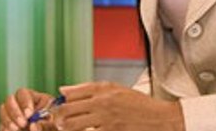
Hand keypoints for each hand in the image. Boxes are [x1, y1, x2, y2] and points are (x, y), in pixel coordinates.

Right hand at [0, 87, 55, 130]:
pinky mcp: (7, 125)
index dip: (24, 102)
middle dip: (15, 112)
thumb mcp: (53, 120)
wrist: (51, 128)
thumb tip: (33, 123)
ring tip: (17, 129)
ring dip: (8, 120)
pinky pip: (1, 124)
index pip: (23, 93)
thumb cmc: (53, 125)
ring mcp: (11, 114)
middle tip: (23, 123)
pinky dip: (5, 127)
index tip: (29, 114)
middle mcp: (19, 103)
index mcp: (32, 98)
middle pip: (9, 99)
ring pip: (3, 110)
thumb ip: (45, 120)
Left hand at [53, 82, 182, 130]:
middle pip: (68, 110)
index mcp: (102, 90)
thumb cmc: (138, 104)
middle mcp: (102, 103)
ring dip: (67, 128)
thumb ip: (88, 88)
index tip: (56, 107)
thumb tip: (63, 90)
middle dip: (58, 117)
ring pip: (74, 125)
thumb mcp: (114, 89)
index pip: (70, 93)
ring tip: (66, 129)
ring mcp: (106, 120)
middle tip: (57, 122)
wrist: (159, 118)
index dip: (59, 102)